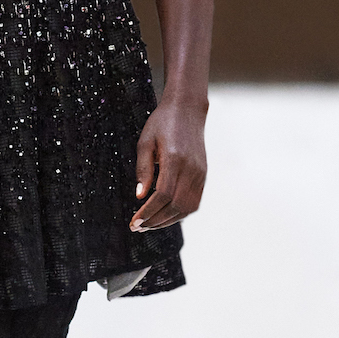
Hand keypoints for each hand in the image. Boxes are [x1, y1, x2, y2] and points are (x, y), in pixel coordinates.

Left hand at [130, 97, 206, 231]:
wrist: (188, 110)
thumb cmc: (162, 123)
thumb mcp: (145, 142)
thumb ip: (143, 170)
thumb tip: (139, 197)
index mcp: (175, 159)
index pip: (162, 195)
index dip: (148, 212)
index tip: (135, 221)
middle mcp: (191, 168)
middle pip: (175, 205)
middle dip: (155, 221)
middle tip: (137, 227)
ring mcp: (200, 173)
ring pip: (187, 208)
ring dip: (168, 221)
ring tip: (149, 225)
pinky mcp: (203, 175)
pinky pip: (194, 202)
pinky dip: (179, 213)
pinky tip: (164, 215)